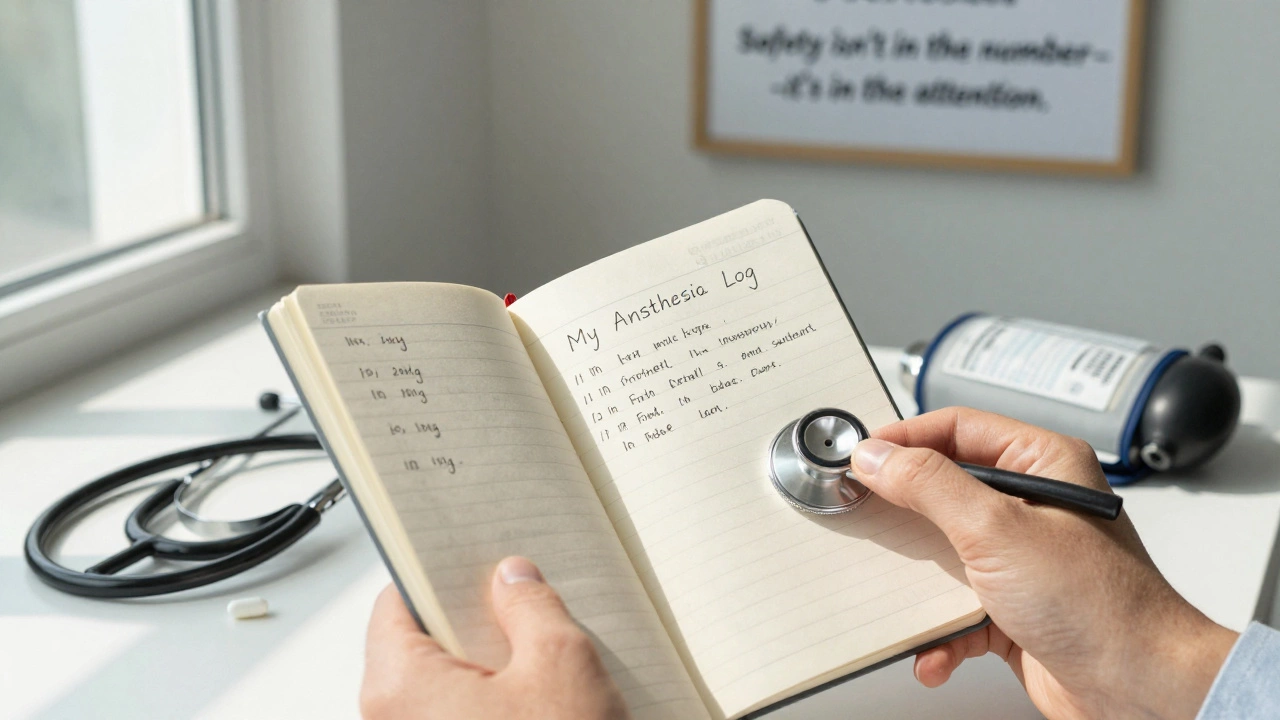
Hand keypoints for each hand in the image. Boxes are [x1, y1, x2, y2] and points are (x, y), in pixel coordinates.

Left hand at [360, 556, 629, 719]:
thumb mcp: (560, 664)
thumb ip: (530, 607)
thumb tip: (514, 581)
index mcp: (400, 688)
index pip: (394, 603)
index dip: (436, 575)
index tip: (469, 561)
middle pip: (419, 648)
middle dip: (472, 624)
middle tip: (521, 605)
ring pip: (443, 691)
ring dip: (489, 670)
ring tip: (543, 657)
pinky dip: (494, 706)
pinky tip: (542, 703)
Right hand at [853, 407, 1237, 719]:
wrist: (1141, 689)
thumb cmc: (1101, 606)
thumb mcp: (997, 530)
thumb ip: (930, 486)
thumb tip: (879, 456)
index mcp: (1043, 465)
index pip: (958, 430)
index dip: (905, 439)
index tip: (862, 456)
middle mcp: (1033, 506)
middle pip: (944, 491)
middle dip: (903, 513)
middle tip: (865, 516)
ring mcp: (1022, 560)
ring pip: (944, 555)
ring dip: (919, 587)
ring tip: (897, 595)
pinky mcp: (1012, 610)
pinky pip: (956, 611)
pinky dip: (940, 635)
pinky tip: (936, 652)